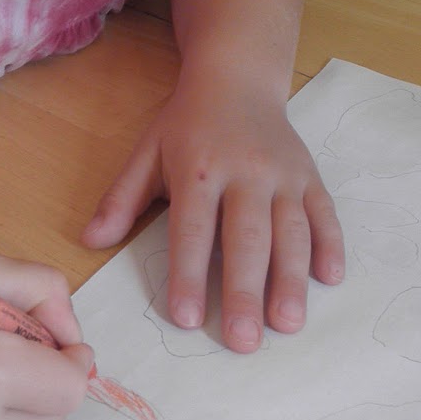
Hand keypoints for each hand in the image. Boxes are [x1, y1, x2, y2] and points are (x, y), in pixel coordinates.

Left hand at [81, 74, 344, 351]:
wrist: (237, 77)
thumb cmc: (187, 124)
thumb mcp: (147, 152)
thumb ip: (121, 199)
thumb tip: (89, 242)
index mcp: (198, 168)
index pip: (192, 229)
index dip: (189, 274)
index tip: (187, 319)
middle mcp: (245, 171)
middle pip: (246, 237)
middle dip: (246, 291)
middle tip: (244, 342)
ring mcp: (283, 174)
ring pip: (291, 231)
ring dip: (291, 279)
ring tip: (288, 324)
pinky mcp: (310, 175)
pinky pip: (324, 213)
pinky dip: (330, 245)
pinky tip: (329, 280)